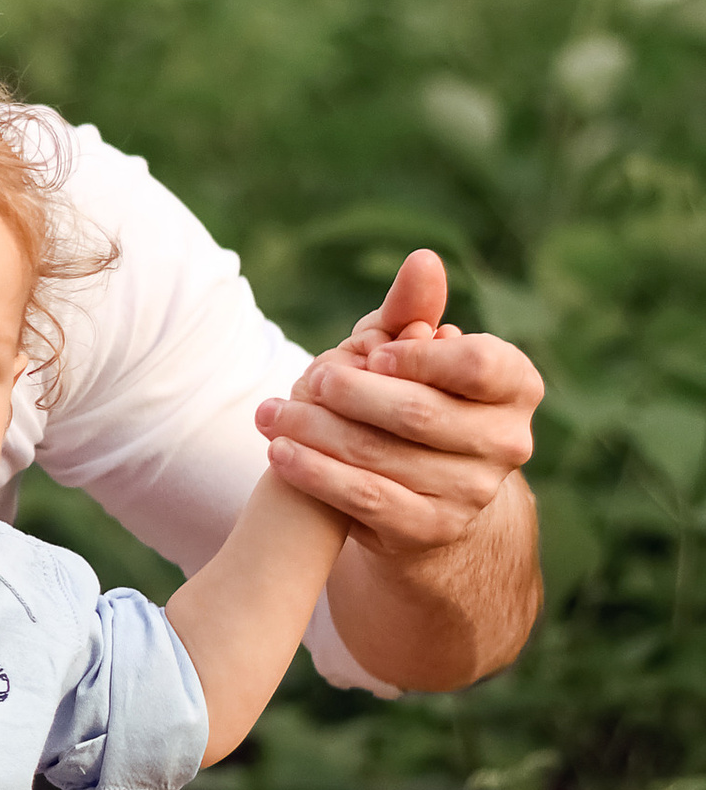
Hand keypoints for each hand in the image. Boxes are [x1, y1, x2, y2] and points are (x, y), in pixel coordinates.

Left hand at [254, 248, 542, 559]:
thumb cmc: (413, 398)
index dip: (419, 357)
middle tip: (306, 376)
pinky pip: (366, 499)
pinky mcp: (432, 530)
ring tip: (271, 413)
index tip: (370, 351)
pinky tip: (279, 453)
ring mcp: (475, 492)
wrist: (418, 490)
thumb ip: (413, 309)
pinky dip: (316, 474)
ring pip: (382, 455)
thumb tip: (423, 259)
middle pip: (420, 412)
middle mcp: (509, 443)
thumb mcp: (410, 352)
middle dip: (352, 392)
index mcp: (518, 386)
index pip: (477, 365)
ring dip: (316, 431)